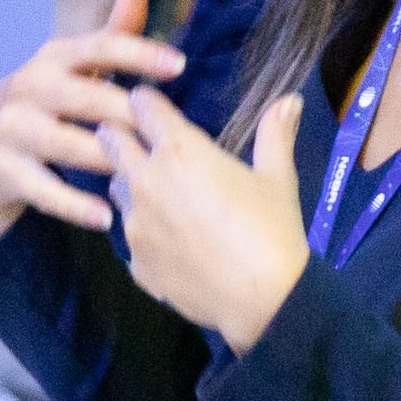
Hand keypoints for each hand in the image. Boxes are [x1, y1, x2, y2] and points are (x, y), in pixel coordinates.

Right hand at [0, 0, 187, 246]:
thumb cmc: (51, 95)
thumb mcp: (76, 64)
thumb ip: (112, 34)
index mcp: (55, 57)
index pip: (99, 47)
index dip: (139, 54)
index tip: (180, 65)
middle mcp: (30, 86)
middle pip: (86, 100)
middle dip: (128, 116)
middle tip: (169, 136)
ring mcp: (14, 129)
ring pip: (66, 145)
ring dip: (107, 161)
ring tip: (145, 179)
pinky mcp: (6, 169)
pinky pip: (45, 191)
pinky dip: (76, 206)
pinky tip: (108, 217)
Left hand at [96, 86, 308, 350]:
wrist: (263, 300)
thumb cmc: (272, 230)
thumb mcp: (277, 178)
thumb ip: (275, 134)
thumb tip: (290, 100)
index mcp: (178, 150)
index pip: (141, 106)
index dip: (145, 100)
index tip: (150, 102)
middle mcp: (145, 181)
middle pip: (110, 141)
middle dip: (120, 134)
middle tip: (138, 138)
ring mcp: (134, 225)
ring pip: (115, 189)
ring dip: (129, 182)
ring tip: (155, 190)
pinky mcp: (136, 262)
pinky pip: (130, 236)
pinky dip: (144, 231)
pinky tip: (170, 240)